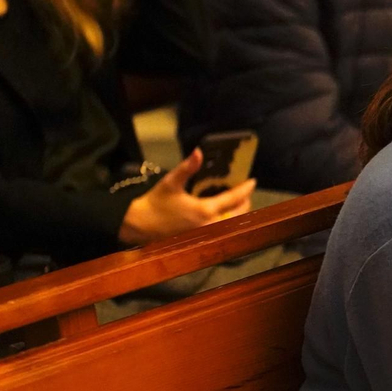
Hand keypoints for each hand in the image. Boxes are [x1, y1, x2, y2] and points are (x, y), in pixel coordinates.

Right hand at [118, 149, 256, 245]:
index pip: (234, 199)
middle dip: (245, 203)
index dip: (245, 189)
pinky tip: (224, 214)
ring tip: (238, 202)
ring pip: (230, 224)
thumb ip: (187, 167)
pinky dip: (227, 221)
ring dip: (237, 213)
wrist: (139, 225)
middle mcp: (209, 224)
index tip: (253, 181)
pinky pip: (220, 230)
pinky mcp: (199, 238)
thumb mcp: (171, 182)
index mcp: (205, 210)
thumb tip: (199, 151)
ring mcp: (205, 234)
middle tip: (246, 192)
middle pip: (237, 215)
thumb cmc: (155, 202)